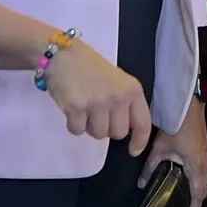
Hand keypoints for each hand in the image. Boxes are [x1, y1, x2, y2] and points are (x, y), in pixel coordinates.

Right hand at [47, 39, 152, 155]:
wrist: (63, 54)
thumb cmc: (91, 68)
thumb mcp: (118, 81)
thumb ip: (125, 103)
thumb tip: (126, 131)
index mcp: (132, 90)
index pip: (143, 122)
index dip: (140, 140)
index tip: (133, 151)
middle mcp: (118, 97)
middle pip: (118, 133)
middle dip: (107, 129)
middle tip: (97, 114)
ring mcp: (98, 103)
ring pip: (98, 134)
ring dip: (89, 127)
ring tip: (85, 109)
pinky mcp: (77, 108)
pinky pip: (78, 131)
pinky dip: (74, 125)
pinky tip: (72, 109)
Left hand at [138, 99, 206, 206]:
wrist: (188, 108)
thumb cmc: (175, 128)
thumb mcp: (159, 149)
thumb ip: (150, 168)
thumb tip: (140, 184)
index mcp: (195, 167)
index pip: (198, 194)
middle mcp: (205, 164)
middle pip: (205, 188)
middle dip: (197, 201)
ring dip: (201, 190)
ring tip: (188, 198)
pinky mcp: (206, 150)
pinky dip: (202, 180)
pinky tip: (192, 179)